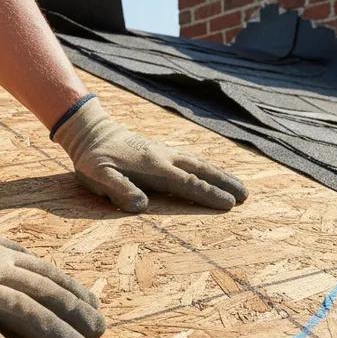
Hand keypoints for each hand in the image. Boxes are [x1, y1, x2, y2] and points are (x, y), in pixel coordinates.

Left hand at [52, 96, 247, 212]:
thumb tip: (142, 206)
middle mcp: (164, 158)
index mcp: (153, 168)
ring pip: (199, 163)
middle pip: (201, 170)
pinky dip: (206, 168)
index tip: (229, 204)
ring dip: (220, 175)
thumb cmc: (92, 159)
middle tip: (246, 196)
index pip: (187, 183)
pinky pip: (190, 160)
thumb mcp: (98, 176)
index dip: (208, 195)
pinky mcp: (161, 151)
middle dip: (224, 183)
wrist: (90, 130)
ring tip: (238, 187)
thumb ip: (119, 189)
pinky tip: (212, 173)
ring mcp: (164, 153)